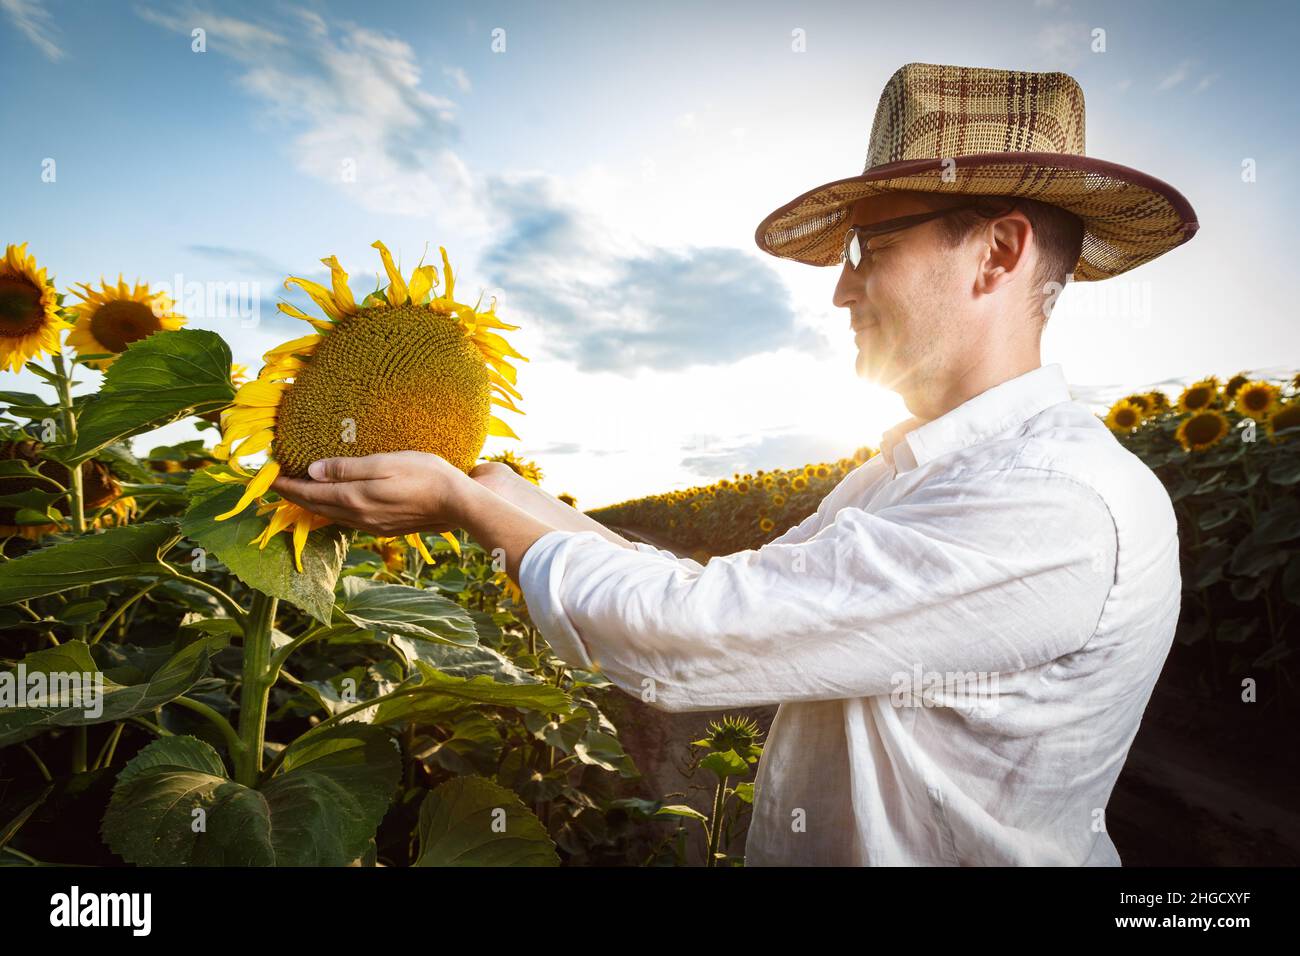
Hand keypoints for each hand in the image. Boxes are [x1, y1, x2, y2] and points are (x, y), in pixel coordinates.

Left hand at [271, 451, 475, 535]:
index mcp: (354, 498)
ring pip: (331, 515)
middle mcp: (358, 516)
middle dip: (294, 495)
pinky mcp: (384, 528)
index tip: (268, 475)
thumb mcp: (384, 462)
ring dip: (312, 503)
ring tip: (301, 491)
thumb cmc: (426, 475)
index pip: (309, 492)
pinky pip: (348, 519)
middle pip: (316, 507)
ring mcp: (372, 525)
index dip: (286, 484)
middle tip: (277, 483)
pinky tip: (335, 503)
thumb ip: (347, 468)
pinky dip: (332, 509)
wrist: (458, 504)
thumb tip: (312, 470)